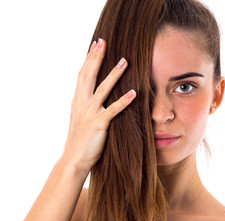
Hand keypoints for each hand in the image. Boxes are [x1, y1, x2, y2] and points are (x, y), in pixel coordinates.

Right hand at [62, 38, 135, 172]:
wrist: (74, 160)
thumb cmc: (81, 140)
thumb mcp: (81, 118)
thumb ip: (87, 104)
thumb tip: (96, 93)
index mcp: (77, 101)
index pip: (83, 75)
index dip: (89, 58)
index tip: (96, 44)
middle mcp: (81, 104)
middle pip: (88, 76)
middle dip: (96, 58)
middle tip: (103, 42)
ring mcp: (89, 114)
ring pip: (102, 90)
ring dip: (113, 74)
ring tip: (125, 61)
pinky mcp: (98, 125)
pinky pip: (113, 110)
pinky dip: (124, 101)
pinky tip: (134, 92)